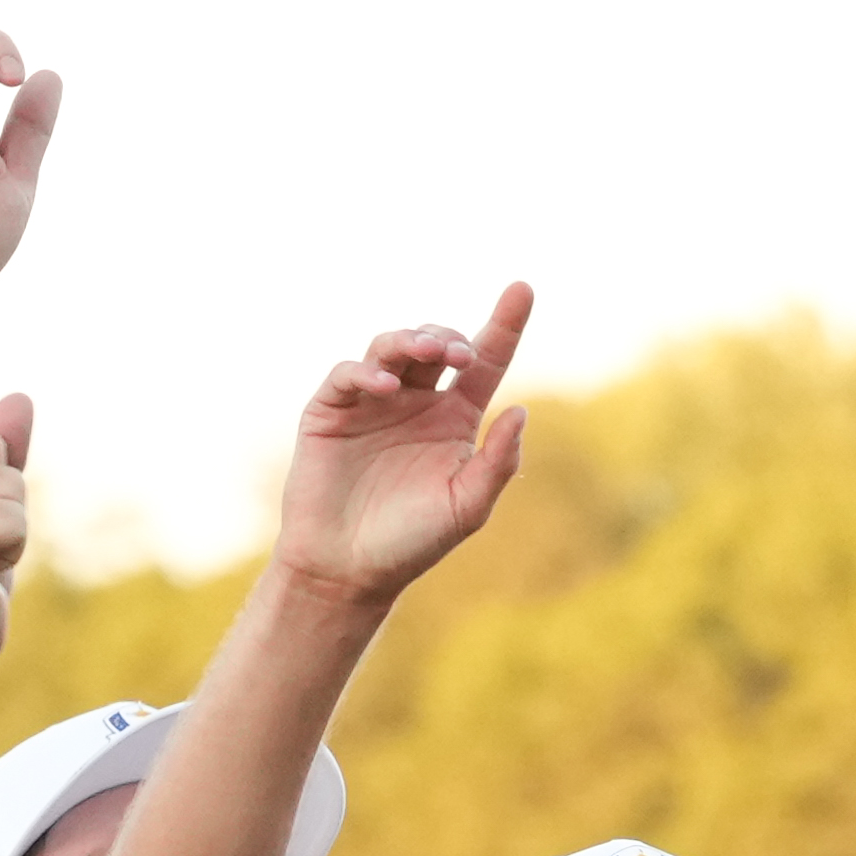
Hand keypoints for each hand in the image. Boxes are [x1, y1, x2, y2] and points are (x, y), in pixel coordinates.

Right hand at [273, 290, 532, 599]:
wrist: (349, 568)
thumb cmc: (412, 542)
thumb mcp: (468, 506)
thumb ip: (498, 463)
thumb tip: (523, 411)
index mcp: (455, 418)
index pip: (486, 362)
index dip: (505, 324)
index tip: (523, 287)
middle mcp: (416, 402)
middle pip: (437, 344)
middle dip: (450, 338)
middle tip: (460, 355)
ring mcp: (373, 402)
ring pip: (392, 348)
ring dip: (411, 341)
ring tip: (428, 352)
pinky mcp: (331, 410)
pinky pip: (349, 375)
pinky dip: (367, 372)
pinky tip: (386, 386)